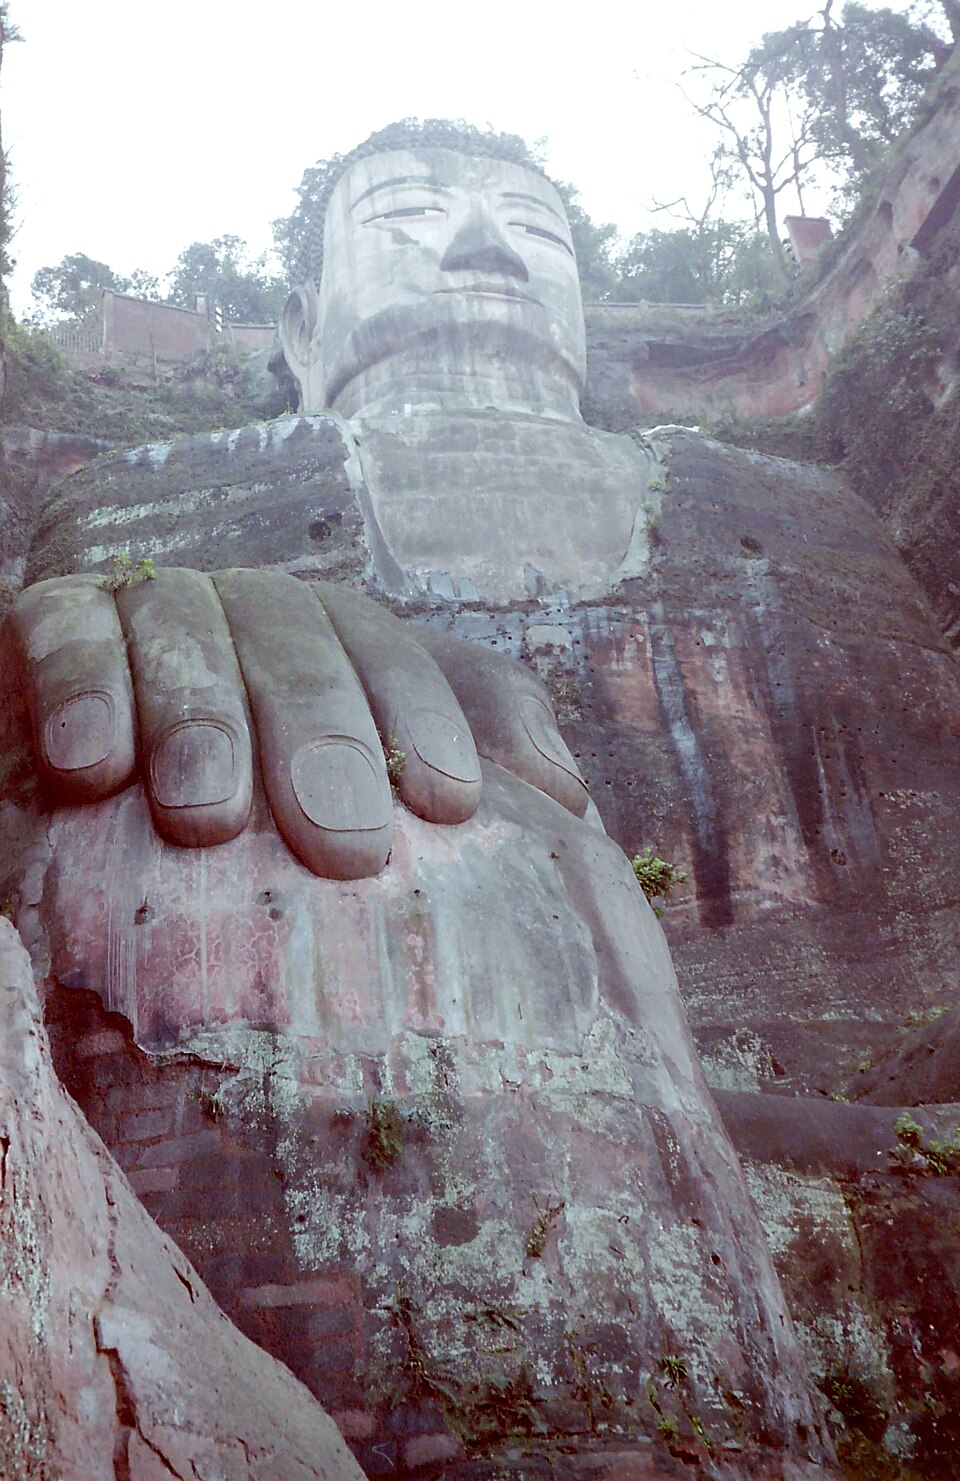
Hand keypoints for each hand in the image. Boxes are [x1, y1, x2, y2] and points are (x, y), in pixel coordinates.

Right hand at [15, 569, 586, 878]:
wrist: (112, 805)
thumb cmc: (267, 811)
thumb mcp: (378, 782)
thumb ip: (472, 758)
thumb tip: (564, 792)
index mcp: (336, 641)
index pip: (393, 655)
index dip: (427, 720)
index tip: (450, 806)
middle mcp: (250, 613)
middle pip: (296, 639)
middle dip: (322, 736)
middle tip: (341, 845)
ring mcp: (151, 611)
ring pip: (184, 628)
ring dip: (200, 717)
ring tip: (208, 819)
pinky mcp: (51, 623)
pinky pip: (62, 628)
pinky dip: (81, 683)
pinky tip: (90, 768)